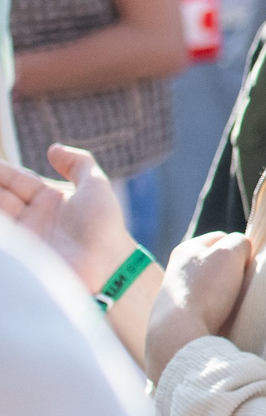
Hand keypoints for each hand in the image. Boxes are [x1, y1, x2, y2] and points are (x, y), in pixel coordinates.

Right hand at [0, 145, 134, 292]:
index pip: (18, 181)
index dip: (3, 172)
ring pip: (2, 215)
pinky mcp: (19, 256)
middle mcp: (33, 217)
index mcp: (49, 200)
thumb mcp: (95, 186)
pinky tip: (0, 217)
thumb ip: (78, 163)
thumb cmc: (104, 226)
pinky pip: (4, 240)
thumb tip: (53, 149)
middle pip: (3, 197)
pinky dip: (2, 229)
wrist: (105, 266)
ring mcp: (25, 236)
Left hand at [144, 230, 256, 382]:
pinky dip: (217, 312)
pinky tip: (221, 319)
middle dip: (233, 273)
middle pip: (218, 264)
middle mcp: (176, 270)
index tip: (246, 266)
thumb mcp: (231, 253)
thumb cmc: (206, 290)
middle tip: (241, 285)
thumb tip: (241, 253)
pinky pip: (206, 309)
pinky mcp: (178, 319)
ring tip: (231, 305)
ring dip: (226, 294)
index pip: (223, 239)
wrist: (178, 334)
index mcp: (186, 249)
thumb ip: (240, 243)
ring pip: (213, 287)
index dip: (240, 250)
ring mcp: (176, 296)